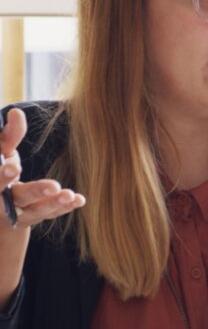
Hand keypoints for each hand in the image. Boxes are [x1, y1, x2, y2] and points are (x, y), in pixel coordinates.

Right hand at [0, 109, 85, 228]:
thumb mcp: (0, 149)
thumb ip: (8, 135)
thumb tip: (16, 112)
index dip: (2, 176)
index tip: (14, 168)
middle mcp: (1, 201)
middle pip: (17, 198)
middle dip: (34, 191)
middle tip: (54, 185)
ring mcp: (17, 212)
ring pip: (35, 210)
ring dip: (53, 203)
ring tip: (69, 194)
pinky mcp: (32, 216)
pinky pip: (48, 214)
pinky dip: (63, 208)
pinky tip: (78, 200)